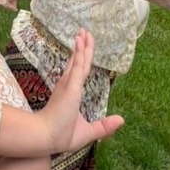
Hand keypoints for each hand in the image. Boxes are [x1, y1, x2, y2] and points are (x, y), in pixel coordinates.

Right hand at [38, 29, 123, 154]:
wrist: (47, 138)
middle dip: (83, 46)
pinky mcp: (70, 86)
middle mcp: (69, 85)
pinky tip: (81, 42)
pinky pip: (77, 66)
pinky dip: (80, 53)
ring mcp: (69, 84)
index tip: (84, 45)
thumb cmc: (62, 135)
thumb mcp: (89, 131)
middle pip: (79, 61)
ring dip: (82, 45)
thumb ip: (104, 126)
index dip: (81, 57)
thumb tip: (121, 120)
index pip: (78, 70)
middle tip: (84, 32)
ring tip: (84, 31)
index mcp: (71, 93)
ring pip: (79, 60)